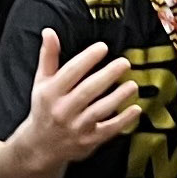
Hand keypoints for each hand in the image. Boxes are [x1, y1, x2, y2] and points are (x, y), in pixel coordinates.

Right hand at [14, 26, 143, 164]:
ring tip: (133, 84)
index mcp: (50, 92)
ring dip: (118, 97)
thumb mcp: (42, 82)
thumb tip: (49, 32)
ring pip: (99, 110)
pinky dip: (123, 121)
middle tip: (124, 62)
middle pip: (87, 90)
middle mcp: (62, 110)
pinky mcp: (88, 141)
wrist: (40, 145)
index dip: (87, 59)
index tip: (102, 47)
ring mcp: (76, 127)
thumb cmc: (45, 107)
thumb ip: (48, 57)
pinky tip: (136, 109)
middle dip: (107, 76)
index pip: (70, 72)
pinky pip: (108, 130)